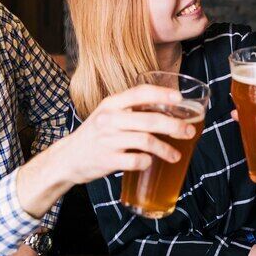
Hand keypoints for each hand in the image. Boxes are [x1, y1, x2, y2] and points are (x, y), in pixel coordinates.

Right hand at [63, 84, 194, 184]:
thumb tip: (168, 110)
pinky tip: (150, 162)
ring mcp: (108, 140)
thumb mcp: (108, 114)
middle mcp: (109, 119)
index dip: (162, 94)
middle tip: (189, 131)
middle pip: (150, 120)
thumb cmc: (95, 134)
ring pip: (146, 141)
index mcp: (111, 104)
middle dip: (174, 126)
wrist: (67, 158)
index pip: (140, 93)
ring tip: (175, 155)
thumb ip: (131, 110)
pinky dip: (147, 162)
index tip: (180, 99)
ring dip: (165, 149)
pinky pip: (136, 161)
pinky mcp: (107, 160)